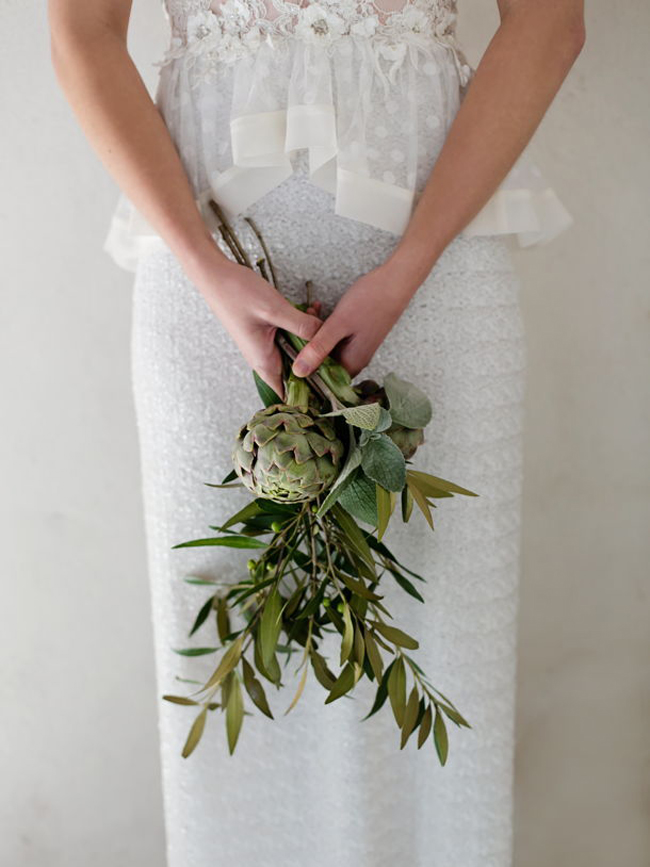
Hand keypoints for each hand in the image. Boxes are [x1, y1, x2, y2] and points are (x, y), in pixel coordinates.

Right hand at [187, 249, 321, 396]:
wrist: (214, 275)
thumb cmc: (236, 293)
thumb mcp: (275, 309)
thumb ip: (301, 326)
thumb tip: (324, 338)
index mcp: (264, 361)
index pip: (288, 393)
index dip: (309, 394)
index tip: (330, 382)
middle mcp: (264, 358)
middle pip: (297, 371)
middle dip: (316, 356)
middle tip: (331, 339)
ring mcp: (265, 345)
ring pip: (295, 351)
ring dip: (310, 337)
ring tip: (320, 316)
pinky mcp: (266, 333)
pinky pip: (289, 336)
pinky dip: (301, 326)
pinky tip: (310, 310)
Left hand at [291, 262, 418, 378]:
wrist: (395, 281)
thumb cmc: (370, 301)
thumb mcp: (338, 325)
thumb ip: (318, 349)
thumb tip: (298, 372)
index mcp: (352, 363)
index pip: (322, 378)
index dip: (304, 369)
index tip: (287, 354)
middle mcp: (355, 359)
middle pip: (323, 362)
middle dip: (306, 345)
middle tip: (296, 326)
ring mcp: (356, 346)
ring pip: (327, 347)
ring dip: (314, 332)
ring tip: (308, 311)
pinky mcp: (355, 334)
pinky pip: (334, 336)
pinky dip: (323, 326)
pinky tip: (317, 310)